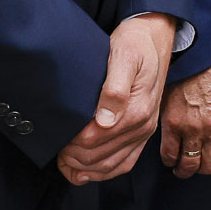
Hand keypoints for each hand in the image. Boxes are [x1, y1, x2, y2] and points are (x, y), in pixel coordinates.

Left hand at [55, 13, 175, 184]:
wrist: (156, 36)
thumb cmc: (136, 43)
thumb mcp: (124, 56)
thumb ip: (114, 89)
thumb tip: (104, 119)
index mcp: (137, 110)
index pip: (95, 139)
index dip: (72, 142)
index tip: (57, 134)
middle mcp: (143, 126)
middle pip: (100, 156)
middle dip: (74, 157)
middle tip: (55, 148)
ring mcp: (144, 132)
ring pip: (112, 165)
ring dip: (85, 169)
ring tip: (64, 163)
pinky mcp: (143, 132)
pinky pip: (125, 163)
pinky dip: (104, 172)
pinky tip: (87, 171)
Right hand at [158, 58, 210, 178]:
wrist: (192, 56)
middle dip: (204, 170)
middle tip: (198, 165)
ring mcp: (193, 128)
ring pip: (190, 165)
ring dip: (185, 170)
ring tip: (181, 167)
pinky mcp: (173, 124)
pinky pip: (170, 154)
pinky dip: (169, 159)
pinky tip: (170, 156)